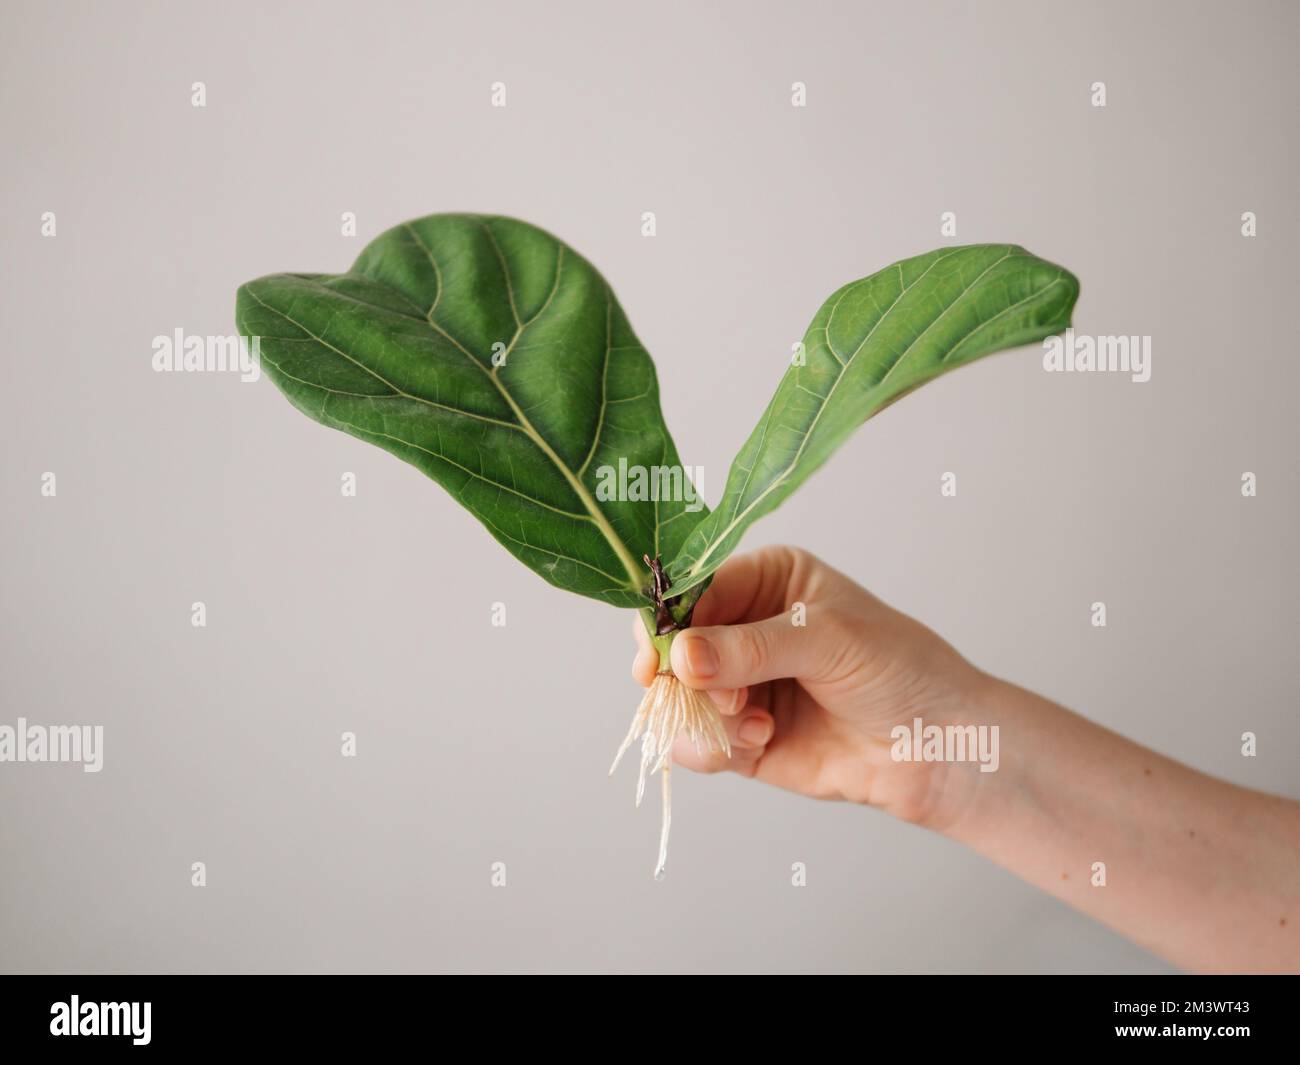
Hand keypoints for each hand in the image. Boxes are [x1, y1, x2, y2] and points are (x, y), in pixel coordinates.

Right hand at [632, 546, 987, 824]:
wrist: (939, 746)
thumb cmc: (899, 670)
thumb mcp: (827, 640)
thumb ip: (750, 648)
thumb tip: (680, 657)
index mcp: (765, 580)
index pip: (694, 588)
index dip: (668, 619)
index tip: (658, 654)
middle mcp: (744, 629)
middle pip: (673, 645)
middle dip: (684, 675)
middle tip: (710, 695)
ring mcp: (739, 685)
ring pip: (678, 698)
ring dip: (707, 716)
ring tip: (755, 724)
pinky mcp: (740, 738)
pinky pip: (696, 743)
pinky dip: (715, 747)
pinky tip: (761, 741)